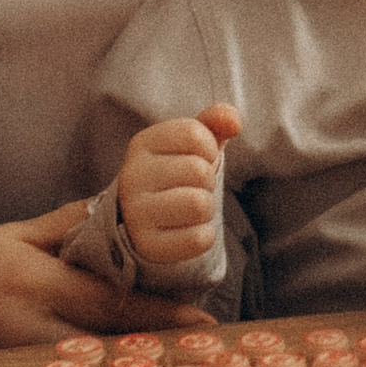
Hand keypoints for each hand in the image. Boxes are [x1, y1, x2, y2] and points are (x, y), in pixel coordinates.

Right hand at [0, 201, 212, 365]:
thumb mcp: (7, 236)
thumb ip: (66, 226)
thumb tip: (122, 208)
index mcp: (30, 279)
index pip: (109, 299)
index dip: (160, 313)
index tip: (203, 321)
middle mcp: (21, 325)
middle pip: (106, 345)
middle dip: (156, 352)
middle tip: (202, 358)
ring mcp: (7, 364)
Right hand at [118, 105, 237, 265]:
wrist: (148, 219)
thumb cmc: (178, 173)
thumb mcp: (194, 143)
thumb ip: (214, 122)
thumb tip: (233, 121)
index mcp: (142, 144)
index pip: (194, 134)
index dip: (209, 148)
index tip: (197, 158)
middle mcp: (132, 176)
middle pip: (199, 171)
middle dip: (207, 182)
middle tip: (190, 187)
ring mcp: (136, 212)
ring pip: (199, 205)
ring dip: (206, 209)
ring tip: (188, 208)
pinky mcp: (147, 245)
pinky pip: (198, 239)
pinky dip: (203, 236)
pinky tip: (185, 230)